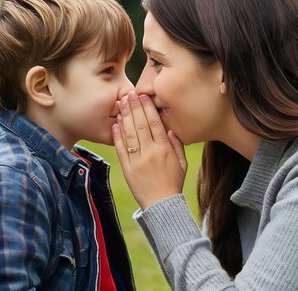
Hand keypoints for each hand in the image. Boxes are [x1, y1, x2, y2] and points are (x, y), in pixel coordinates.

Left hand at [112, 91, 187, 209]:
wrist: (162, 205)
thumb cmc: (174, 182)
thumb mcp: (182, 163)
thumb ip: (177, 145)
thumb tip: (170, 128)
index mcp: (165, 149)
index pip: (155, 123)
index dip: (148, 108)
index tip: (144, 96)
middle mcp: (150, 152)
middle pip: (141, 124)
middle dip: (134, 106)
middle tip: (130, 93)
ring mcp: (138, 160)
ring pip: (130, 133)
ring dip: (125, 116)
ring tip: (121, 103)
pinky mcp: (127, 168)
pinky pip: (121, 149)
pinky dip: (117, 135)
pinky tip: (116, 123)